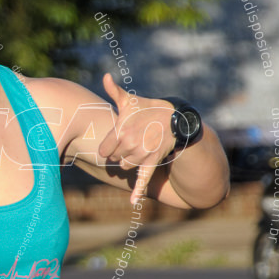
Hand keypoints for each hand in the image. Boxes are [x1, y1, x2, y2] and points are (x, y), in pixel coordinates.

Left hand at [97, 74, 175, 204]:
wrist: (174, 119)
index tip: (115, 141)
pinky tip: (133, 202)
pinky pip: (143, 180)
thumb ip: (114, 91)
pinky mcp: (152, 163)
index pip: (104, 149)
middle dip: (118, 153)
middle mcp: (130, 144)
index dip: (108, 146)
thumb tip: (105, 76)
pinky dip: (138, 192)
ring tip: (137, 149)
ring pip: (124, 167)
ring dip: (127, 162)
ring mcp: (141, 155)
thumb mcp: (130, 100)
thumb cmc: (147, 109)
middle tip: (129, 142)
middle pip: (114, 159)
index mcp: (120, 131)